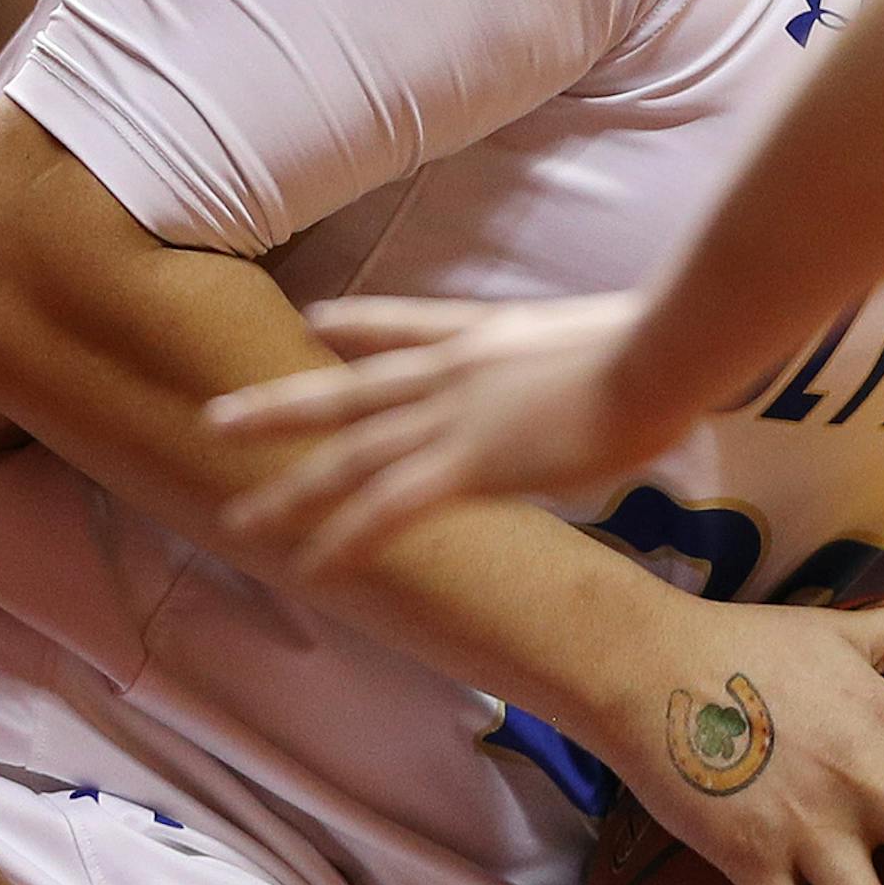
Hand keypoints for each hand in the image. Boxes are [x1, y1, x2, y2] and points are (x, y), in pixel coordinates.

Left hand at [208, 291, 657, 563]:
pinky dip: (345, 535)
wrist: (660, 352)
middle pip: (352, 388)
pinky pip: (389, 507)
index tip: (316, 321)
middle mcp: (459, 369)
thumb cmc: (664, 344)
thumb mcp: (618, 337)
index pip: (410, 324)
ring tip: (238, 517)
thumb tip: (640, 364)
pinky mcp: (471, 462)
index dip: (358, 323)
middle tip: (219, 415)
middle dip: (282, 405)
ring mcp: (458, 415)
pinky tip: (310, 562)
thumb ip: (604, 352)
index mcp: (493, 333)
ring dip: (292, 488)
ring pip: (351, 454)